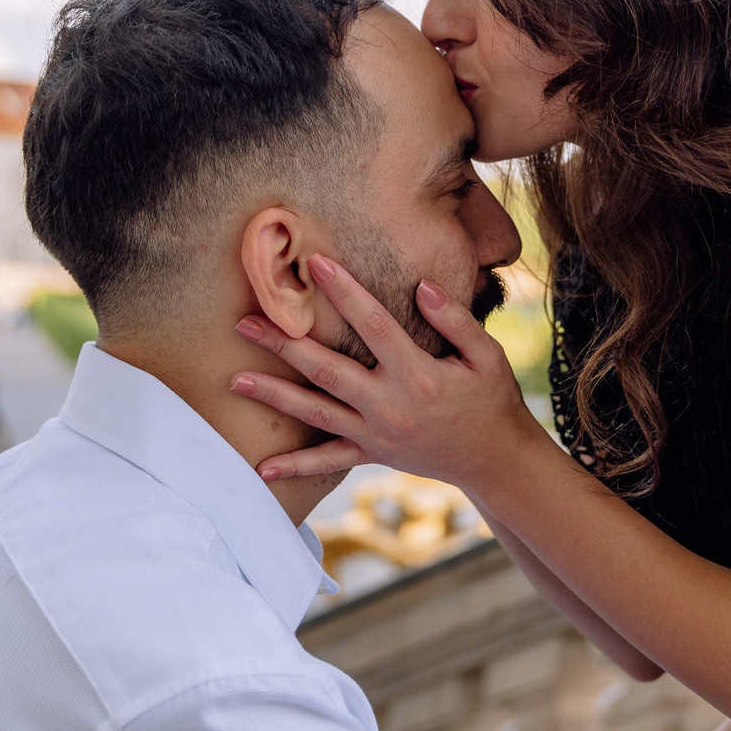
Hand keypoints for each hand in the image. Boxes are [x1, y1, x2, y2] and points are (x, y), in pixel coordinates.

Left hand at [230, 256, 545, 492]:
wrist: (494, 459)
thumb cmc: (491, 399)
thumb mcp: (488, 356)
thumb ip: (456, 320)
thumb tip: (422, 287)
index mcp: (417, 374)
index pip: (373, 324)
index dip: (345, 292)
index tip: (316, 262)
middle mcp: (390, 405)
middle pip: (327, 369)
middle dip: (284, 344)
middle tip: (245, 321)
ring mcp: (376, 433)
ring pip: (316, 413)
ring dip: (274, 396)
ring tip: (236, 379)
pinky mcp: (372, 454)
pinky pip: (329, 462)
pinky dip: (296, 467)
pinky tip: (262, 468)